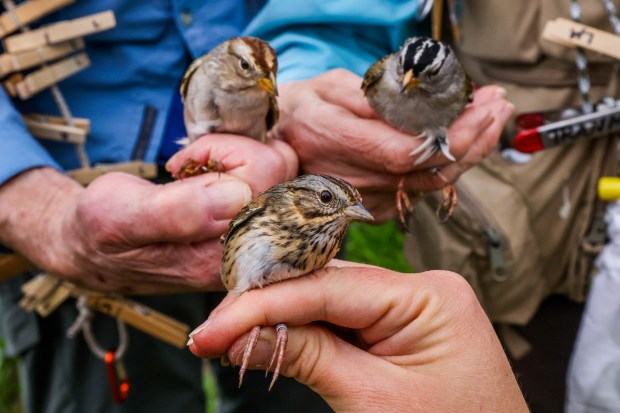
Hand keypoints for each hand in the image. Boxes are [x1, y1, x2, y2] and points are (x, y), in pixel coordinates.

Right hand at [0, 135, 296, 292]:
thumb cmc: (103, 230)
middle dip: (235, 152)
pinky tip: (208, 175)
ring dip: (239, 155)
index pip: (264, 182)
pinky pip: (270, 174)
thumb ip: (176, 212)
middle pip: (282, 173)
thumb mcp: (120, 218)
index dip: (226, 155)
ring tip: (198, 170)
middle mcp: (249, 251)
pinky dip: (241, 161)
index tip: (185, 164)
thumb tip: (236, 195)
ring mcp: (254, 237)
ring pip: (281, 169)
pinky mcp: (252, 223)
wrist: (100, 245)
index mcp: (224, 256)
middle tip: (191, 165)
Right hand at [188, 264, 527, 412]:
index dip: (262, 305)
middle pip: (326, 284)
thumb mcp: (372, 401)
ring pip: (329, 300)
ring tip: (231, 338)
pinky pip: (344, 319)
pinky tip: (271, 338)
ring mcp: (412, 307)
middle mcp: (421, 288)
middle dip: (266, 307)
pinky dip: (305, 331)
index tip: (212, 329)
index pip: (328, 286)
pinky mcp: (401, 327)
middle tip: (213, 332)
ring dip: (280, 319)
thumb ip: (308, 357)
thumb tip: (242, 334)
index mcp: (429, 296)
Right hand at [275, 69, 512, 221]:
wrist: (280, 146)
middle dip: (476, 138)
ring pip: (432, 184)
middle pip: (430, 171)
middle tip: (500, 106)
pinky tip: (465, 141)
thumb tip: (421, 106)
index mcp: (335, 141)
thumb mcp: (330, 88)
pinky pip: (422, 190)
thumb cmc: (306, 109)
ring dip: (471, 152)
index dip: (454, 134)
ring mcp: (363, 202)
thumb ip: (373, 97)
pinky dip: (449, 166)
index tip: (485, 106)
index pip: (408, 151)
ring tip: (493, 117)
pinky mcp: (374, 210)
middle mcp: (351, 181)